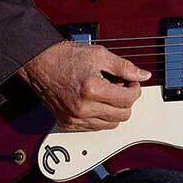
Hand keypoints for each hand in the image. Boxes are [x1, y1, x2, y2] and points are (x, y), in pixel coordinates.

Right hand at [17, 41, 151, 131]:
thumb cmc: (65, 57)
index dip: (135, 90)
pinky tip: (96, 102)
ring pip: (110, 125)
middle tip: (121, 88)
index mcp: (92, 89)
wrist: (39, 64)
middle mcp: (83, 108)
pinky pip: (94, 128)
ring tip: (107, 94)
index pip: (127, 100)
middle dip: (126, 101)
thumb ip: (124, 67)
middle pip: (122, 115)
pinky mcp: (67, 123)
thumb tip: (142, 75)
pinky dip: (100, 117)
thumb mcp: (99, 55)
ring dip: (114, 111)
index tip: (132, 83)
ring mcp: (74, 118)